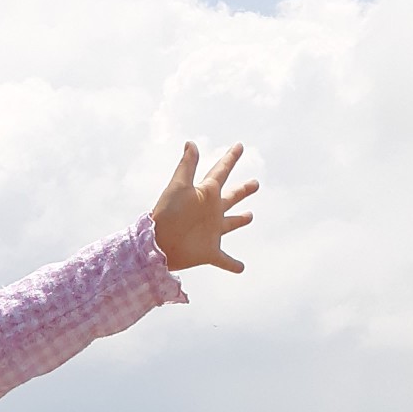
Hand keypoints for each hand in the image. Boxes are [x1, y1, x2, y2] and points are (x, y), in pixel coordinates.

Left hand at [150, 142, 257, 273]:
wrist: (156, 245)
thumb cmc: (166, 214)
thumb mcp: (178, 187)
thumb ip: (187, 166)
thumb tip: (191, 143)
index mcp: (206, 194)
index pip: (221, 171)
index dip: (230, 159)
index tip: (239, 146)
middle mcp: (211, 211)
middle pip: (231, 197)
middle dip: (243, 190)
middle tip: (255, 183)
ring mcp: (212, 232)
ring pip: (230, 224)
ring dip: (240, 220)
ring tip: (249, 216)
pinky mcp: (209, 252)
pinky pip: (224, 260)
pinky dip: (233, 264)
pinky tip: (242, 268)